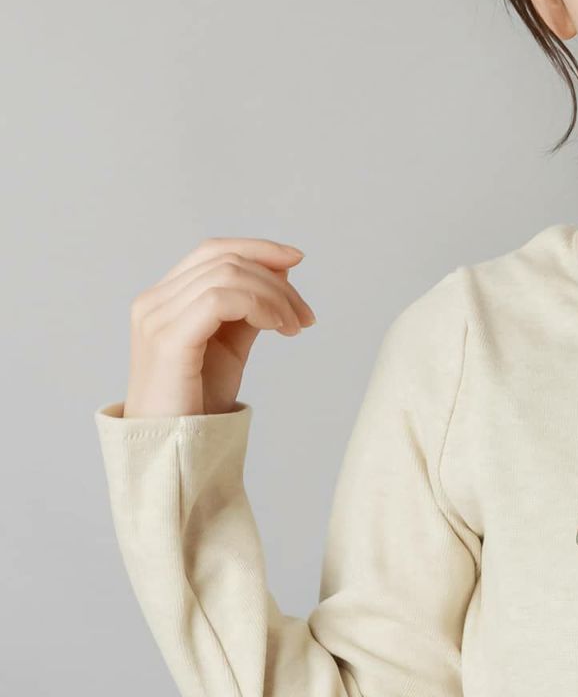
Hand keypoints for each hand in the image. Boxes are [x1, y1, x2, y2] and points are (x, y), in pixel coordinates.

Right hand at [123, 237, 316, 417]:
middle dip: (276, 281)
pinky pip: (220, 300)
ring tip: (295, 327)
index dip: (257, 248)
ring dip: (274, 296)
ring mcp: (156, 318)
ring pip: (227, 275)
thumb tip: (280, 272)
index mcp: (164, 299)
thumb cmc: (197, 402)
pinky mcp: (168, 339)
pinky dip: (258, 306)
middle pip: (224, 260)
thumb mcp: (230, 346)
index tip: (297, 259)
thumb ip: (249, 309)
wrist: (174, 447)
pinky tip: (277, 328)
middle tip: (305, 316)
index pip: (212, 252)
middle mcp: (154, 302)